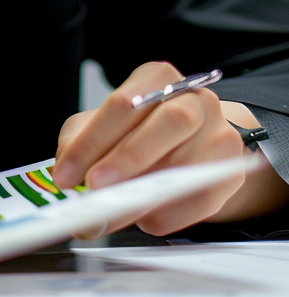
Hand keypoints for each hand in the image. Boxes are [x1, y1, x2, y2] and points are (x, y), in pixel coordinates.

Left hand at [52, 61, 288, 235]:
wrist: (189, 144)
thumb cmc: (136, 131)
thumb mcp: (99, 126)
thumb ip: (78, 144)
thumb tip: (65, 177)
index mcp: (156, 78)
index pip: (123, 104)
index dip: (91, 142)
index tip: (66, 175)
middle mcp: (193, 99)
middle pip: (167, 122)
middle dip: (126, 159)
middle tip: (95, 189)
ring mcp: (219, 132)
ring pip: (186, 163)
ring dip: (143, 194)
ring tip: (112, 210)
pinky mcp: (231, 169)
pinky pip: (201, 197)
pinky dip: (168, 214)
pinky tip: (144, 217)